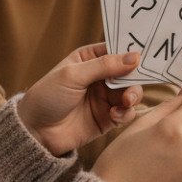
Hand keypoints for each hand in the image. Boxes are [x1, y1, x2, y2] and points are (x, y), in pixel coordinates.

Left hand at [17, 43, 143, 156]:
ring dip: (133, 95)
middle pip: (129, 72)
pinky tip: (115, 115)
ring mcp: (106, 97)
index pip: (118, 50)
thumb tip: (135, 57)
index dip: (132, 52)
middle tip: (133, 84)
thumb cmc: (48, 96)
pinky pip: (127, 113)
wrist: (35, 131)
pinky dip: (126, 113)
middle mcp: (101, 76)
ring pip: (132, 92)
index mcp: (91, 58)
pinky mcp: (108, 118)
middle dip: (135, 77)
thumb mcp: (73, 75)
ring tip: (126, 101)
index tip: (146, 55)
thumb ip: (104, 66)